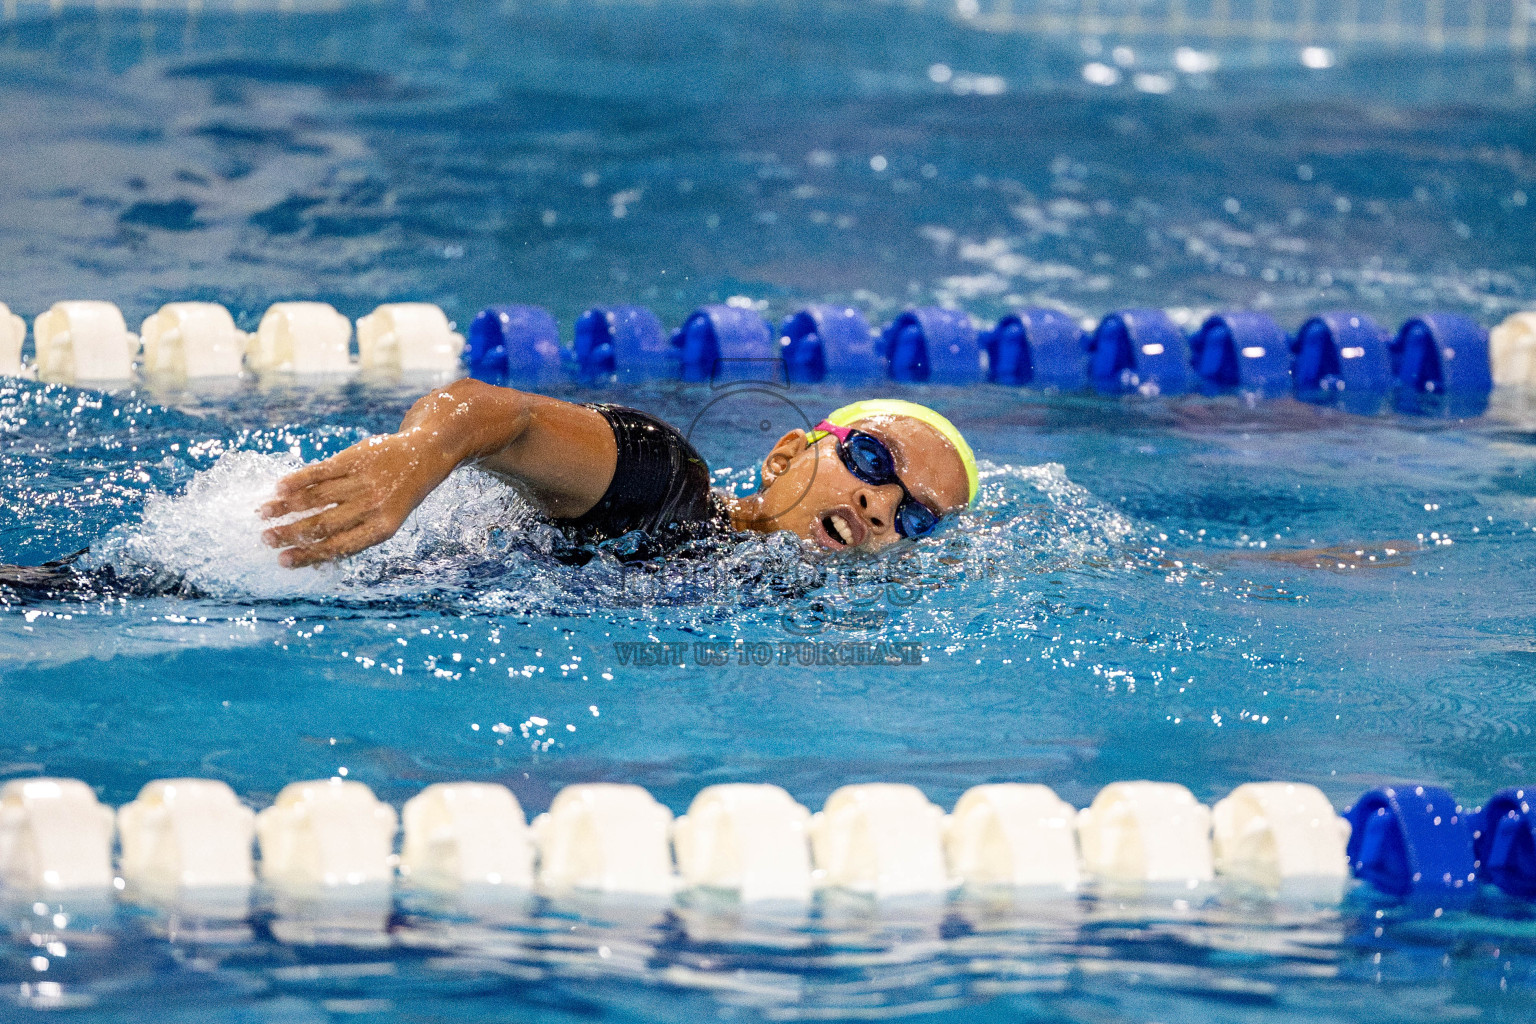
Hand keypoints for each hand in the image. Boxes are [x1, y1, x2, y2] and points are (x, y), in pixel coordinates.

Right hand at [259, 430, 455, 567]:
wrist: (425, 455)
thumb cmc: (398, 496)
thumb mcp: (386, 520)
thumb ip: (354, 535)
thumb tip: (313, 558)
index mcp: (381, 529)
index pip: (337, 547)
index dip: (307, 555)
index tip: (282, 560)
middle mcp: (372, 506)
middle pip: (322, 524)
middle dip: (290, 533)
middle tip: (265, 539)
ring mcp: (363, 481)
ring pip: (316, 497)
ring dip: (285, 506)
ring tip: (264, 512)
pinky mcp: (355, 458)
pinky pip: (319, 471)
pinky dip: (297, 480)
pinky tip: (278, 488)